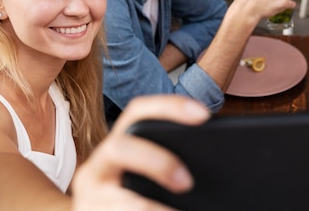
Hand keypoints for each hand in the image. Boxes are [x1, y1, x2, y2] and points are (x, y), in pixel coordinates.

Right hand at [71, 96, 209, 210]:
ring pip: (120, 195)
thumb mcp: (149, 171)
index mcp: (119, 143)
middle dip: (157, 162)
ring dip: (154, 207)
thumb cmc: (136, 194)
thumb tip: (217, 154)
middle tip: (187, 183)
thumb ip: (173, 157)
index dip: (170, 107)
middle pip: (120, 146)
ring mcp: (91, 195)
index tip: (203, 115)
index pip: (138, 111)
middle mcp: (99, 165)